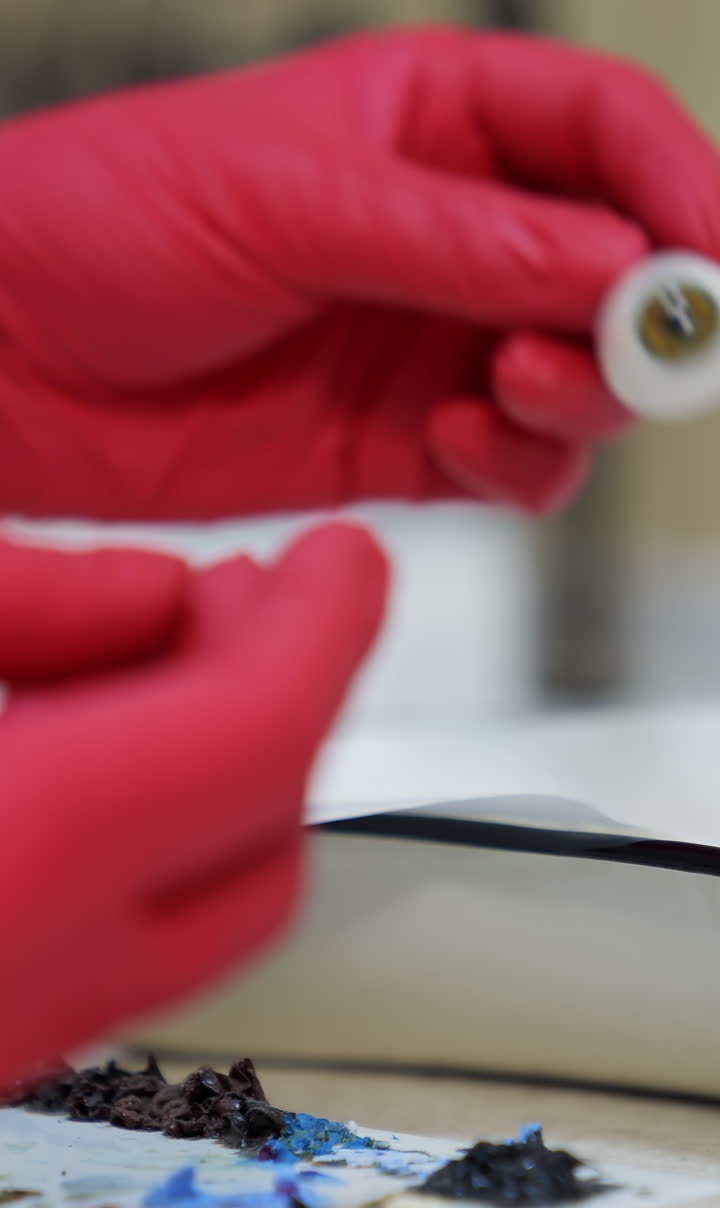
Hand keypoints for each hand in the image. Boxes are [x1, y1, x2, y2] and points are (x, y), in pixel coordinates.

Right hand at [0, 526, 386, 1086]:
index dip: (321, 633)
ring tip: (169, 646)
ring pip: (202, 918)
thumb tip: (156, 593)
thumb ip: (24, 603)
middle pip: (259, 852)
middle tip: (254, 593)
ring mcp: (8, 1038)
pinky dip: (148, 834)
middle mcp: (16, 996)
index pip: (249, 747)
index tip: (347, 560)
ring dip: (219, 771)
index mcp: (7, 873)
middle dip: (279, 703)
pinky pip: (120, 944)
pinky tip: (95, 740)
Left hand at [1, 28, 717, 521]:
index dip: (681, 192)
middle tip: (623, 349)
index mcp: (430, 123)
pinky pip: (510, 461)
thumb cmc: (106, 223)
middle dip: (642, 315)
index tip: (710, 265)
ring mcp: (426, 344)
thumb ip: (460, 241)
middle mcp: (447, 236)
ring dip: (581, 394)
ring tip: (510, 386)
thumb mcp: (291, 200)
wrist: (4, 360)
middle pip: (616, 268)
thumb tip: (620, 269)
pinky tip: (459, 441)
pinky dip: (516, 462)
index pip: (605, 134)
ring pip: (578, 379)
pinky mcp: (395, 443)